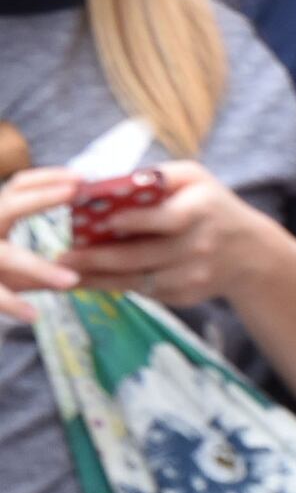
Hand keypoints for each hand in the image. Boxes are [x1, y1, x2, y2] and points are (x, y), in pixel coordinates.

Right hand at [0, 168, 81, 321]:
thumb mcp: (7, 261)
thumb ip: (40, 265)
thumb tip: (91, 262)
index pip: (17, 186)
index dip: (47, 177)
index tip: (81, 177)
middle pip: (7, 206)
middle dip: (41, 198)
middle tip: (75, 192)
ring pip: (6, 256)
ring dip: (38, 267)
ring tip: (71, 281)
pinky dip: (12, 305)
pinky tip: (33, 316)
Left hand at [62, 162, 284, 313]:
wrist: (251, 253)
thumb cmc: (212, 206)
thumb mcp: (196, 178)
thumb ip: (159, 176)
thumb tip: (112, 184)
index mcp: (202, 211)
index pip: (165, 218)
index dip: (132, 220)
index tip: (101, 221)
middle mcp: (199, 246)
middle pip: (140, 256)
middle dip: (96, 258)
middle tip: (63, 258)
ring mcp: (192, 275)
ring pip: (135, 280)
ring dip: (96, 278)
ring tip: (66, 274)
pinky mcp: (185, 296)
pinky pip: (143, 292)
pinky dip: (115, 287)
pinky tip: (92, 281)